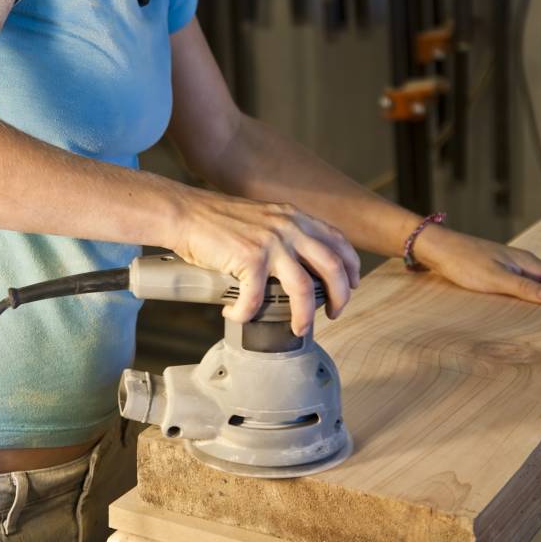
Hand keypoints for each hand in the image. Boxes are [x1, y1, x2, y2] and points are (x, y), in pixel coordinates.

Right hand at [167, 186, 360, 334]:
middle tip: (334, 313)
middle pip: (332, 266)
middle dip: (341, 296)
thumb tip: (299, 266)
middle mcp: (289, 227)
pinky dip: (247, 314)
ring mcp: (271, 243)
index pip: (338, 241)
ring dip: (304, 315)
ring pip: (304, 288)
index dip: (351, 266)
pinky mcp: (249, 258)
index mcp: (295, 217)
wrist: (187, 213)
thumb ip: (285, 234)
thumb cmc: (219, 220)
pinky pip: (257, 298)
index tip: (353, 284)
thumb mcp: (265, 218)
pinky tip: (237, 315)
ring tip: (298, 328)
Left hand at [413, 226, 540, 303]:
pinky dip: (529, 298)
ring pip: (537, 284)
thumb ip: (524, 288)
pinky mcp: (497, 272)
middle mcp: (522, 262)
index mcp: (527, 262)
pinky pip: (521, 286)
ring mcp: (510, 266)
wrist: (439, 248)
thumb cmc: (465, 262)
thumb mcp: (495, 279)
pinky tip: (524, 313)